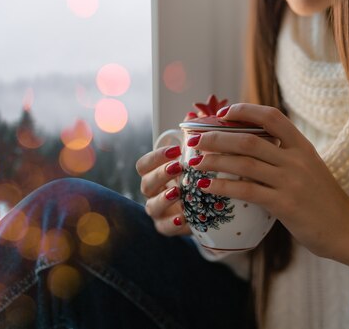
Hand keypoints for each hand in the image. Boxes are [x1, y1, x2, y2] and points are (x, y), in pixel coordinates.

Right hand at [135, 113, 195, 236]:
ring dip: (164, 199)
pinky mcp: (167, 228)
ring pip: (152, 206)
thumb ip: (193, 145)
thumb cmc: (197, 178)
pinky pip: (165, 228)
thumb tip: (195, 119)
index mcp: (154, 174)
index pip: (144, 164)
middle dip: (161, 175)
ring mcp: (158, 212)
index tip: (176, 150)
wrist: (205, 207)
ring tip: (178, 192)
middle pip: (146, 184)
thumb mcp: (196, 161)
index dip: (156, 157)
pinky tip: (184, 217)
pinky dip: (173, 224)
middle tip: (179, 167)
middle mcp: (152, 193)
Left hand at [188, 103, 348, 275]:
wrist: (348, 230)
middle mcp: (296, 160)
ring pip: (244, 164)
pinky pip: (247, 191)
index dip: (245, 111)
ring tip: (195, 162)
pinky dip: (223, 187)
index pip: (272, 117)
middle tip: (196, 139)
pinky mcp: (285, 205)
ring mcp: (291, 181)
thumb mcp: (310, 169)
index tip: (223, 113)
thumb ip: (286, 158)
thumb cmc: (325, 201)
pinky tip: (206, 187)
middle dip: (218, 137)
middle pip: (250, 140)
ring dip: (215, 161)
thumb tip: (250, 151)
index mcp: (303, 147)